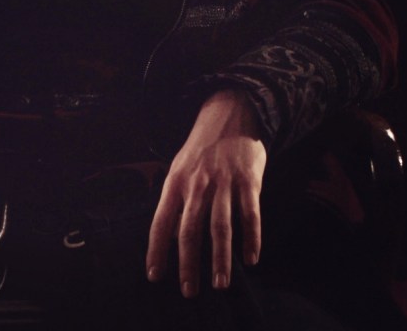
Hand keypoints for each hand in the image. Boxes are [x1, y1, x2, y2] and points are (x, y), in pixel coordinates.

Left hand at [146, 88, 266, 297]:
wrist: (231, 113)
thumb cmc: (203, 148)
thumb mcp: (180, 166)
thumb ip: (175, 198)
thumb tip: (167, 233)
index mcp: (176, 181)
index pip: (161, 221)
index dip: (156, 249)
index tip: (154, 276)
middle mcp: (198, 184)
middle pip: (190, 229)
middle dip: (188, 263)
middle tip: (189, 291)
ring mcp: (224, 182)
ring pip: (220, 227)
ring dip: (220, 258)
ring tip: (220, 284)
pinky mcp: (248, 180)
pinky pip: (250, 214)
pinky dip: (251, 238)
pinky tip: (251, 258)